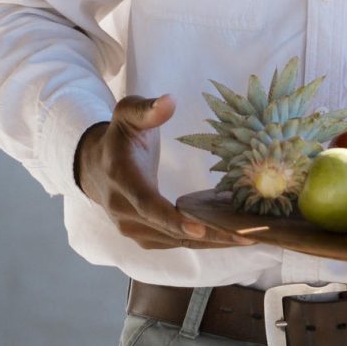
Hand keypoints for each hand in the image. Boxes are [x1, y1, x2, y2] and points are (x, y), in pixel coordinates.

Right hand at [74, 95, 249, 250]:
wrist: (95, 168)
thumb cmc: (120, 137)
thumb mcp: (128, 114)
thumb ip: (148, 109)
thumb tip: (170, 101)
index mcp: (121, 178)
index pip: (146, 203)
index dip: (173, 218)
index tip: (201, 226)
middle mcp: (123, 210)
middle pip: (169, 230)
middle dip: (211, 234)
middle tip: (249, 237)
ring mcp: (132, 229)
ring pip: (177, 242)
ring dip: (214, 242)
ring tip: (251, 239)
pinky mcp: (144, 238)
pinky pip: (177, 244)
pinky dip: (205, 242)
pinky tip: (232, 237)